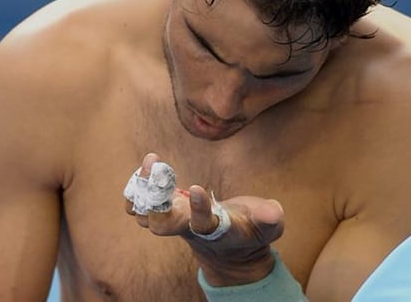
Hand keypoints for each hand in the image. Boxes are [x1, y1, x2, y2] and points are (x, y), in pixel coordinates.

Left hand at [124, 153, 285, 285]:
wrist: (230, 249)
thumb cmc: (251, 232)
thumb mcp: (268, 227)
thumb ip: (270, 219)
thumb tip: (273, 211)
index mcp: (215, 232)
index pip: (202, 224)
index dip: (198, 209)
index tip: (196, 188)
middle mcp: (189, 229)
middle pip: (162, 225)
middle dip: (156, 200)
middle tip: (158, 168)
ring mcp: (174, 221)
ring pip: (147, 215)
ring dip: (143, 189)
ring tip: (151, 161)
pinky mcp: (167, 211)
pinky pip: (141, 205)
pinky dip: (138, 189)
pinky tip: (146, 167)